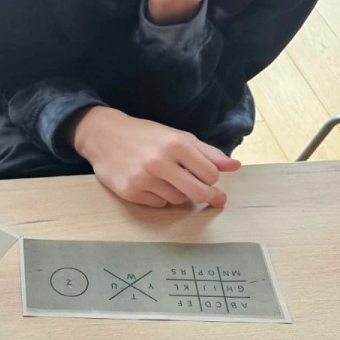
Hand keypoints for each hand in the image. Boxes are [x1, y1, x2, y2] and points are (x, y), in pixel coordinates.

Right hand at [69, 106, 240, 207]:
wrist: (103, 135)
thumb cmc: (145, 135)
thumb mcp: (177, 136)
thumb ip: (207, 152)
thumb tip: (235, 166)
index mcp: (176, 144)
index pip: (210, 174)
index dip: (212, 179)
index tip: (209, 178)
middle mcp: (160, 162)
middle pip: (198, 193)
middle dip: (207, 196)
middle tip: (210, 197)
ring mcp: (144, 178)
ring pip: (178, 200)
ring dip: (179, 194)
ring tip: (168, 180)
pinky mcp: (130, 192)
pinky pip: (158, 204)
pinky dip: (160, 197)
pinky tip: (151, 184)